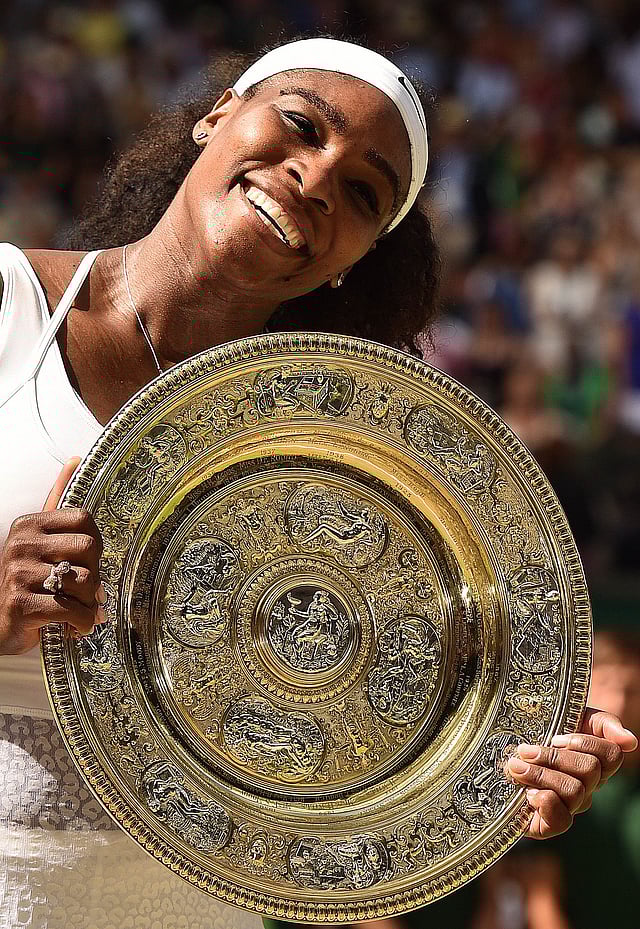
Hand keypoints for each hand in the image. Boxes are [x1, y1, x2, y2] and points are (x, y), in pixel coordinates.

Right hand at [0, 458, 105, 653]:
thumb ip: (56, 501)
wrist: (1, 624)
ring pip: (85, 581)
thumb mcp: (41, 540)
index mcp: (29, 524)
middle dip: (96, 575)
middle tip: (86, 590)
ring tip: (80, 609)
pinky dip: (83, 623)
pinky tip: (77, 626)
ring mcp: (19, 573)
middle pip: (90, 548)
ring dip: (91, 603)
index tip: (87, 561)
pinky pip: (72, 609)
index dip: (96, 544)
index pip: (85, 519)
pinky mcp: (21, 603)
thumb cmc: (30, 581)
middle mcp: (21, 544)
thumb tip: (74, 459)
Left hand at [507, 707, 637, 838]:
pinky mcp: (549, 825)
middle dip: (554, 756)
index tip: (556, 736)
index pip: (611, 755)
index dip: (585, 743)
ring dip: (540, 774)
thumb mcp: (566, 713)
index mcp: (592, 760)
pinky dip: (542, 801)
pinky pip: (561, 819)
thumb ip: (603, 722)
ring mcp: (570, 807)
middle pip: (591, 771)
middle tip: (526, 750)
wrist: (489, 745)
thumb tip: (630, 741)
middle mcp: (586, 786)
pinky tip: (525, 792)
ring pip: (574, 790)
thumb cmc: (531, 728)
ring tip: (515, 766)